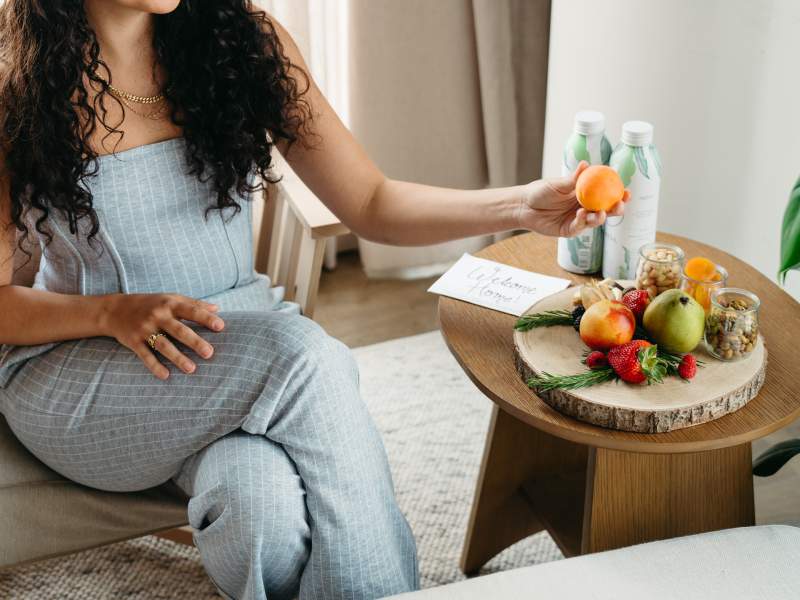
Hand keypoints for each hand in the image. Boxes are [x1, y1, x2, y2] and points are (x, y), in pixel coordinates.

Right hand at [99, 293, 224, 379]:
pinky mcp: (133, 341)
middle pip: (179, 330)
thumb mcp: (170, 299)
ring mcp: (144, 329)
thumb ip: (193, 304)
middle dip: (194, 342)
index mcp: (169, 304)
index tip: (221, 327)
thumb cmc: (150, 304)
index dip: (206, 318)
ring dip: (177, 357)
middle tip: (209, 353)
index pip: (191, 310)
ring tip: (192, 369)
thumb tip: (217, 309)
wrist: (115, 309)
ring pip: (163, 345)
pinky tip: (165, 375)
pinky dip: (154, 366)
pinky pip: (145, 355)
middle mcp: (157, 315)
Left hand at [518, 161, 629, 236]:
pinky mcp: (568, 230)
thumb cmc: (540, 192)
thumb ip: (572, 179)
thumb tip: (585, 165)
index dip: (618, 194)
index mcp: (585, 194)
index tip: (627, 191)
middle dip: (616, 209)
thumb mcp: (557, 184)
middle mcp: (584, 207)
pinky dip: (582, 221)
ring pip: (595, 221)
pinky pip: (579, 227)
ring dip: (600, 217)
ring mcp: (577, 219)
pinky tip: (582, 214)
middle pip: (606, 210)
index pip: (606, 194)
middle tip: (620, 204)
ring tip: (600, 213)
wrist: (523, 206)